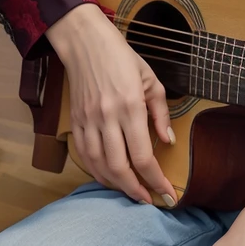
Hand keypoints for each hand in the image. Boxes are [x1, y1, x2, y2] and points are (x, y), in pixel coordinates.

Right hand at [45, 3, 175, 204]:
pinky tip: (109, 178)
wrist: (86, 45)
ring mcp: (89, 121)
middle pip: (120, 167)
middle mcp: (108, 118)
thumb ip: (161, 113)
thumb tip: (168, 142)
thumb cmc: (124, 59)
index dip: (156, 179)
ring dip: (116, 185)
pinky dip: (96, 172)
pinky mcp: (75, 122)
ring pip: (100, 166)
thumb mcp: (152, 80)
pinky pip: (84, 156)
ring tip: (132, 192)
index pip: (143, 155)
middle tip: (149, 201)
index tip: (167, 193)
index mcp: (131, 107)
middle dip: (136, 190)